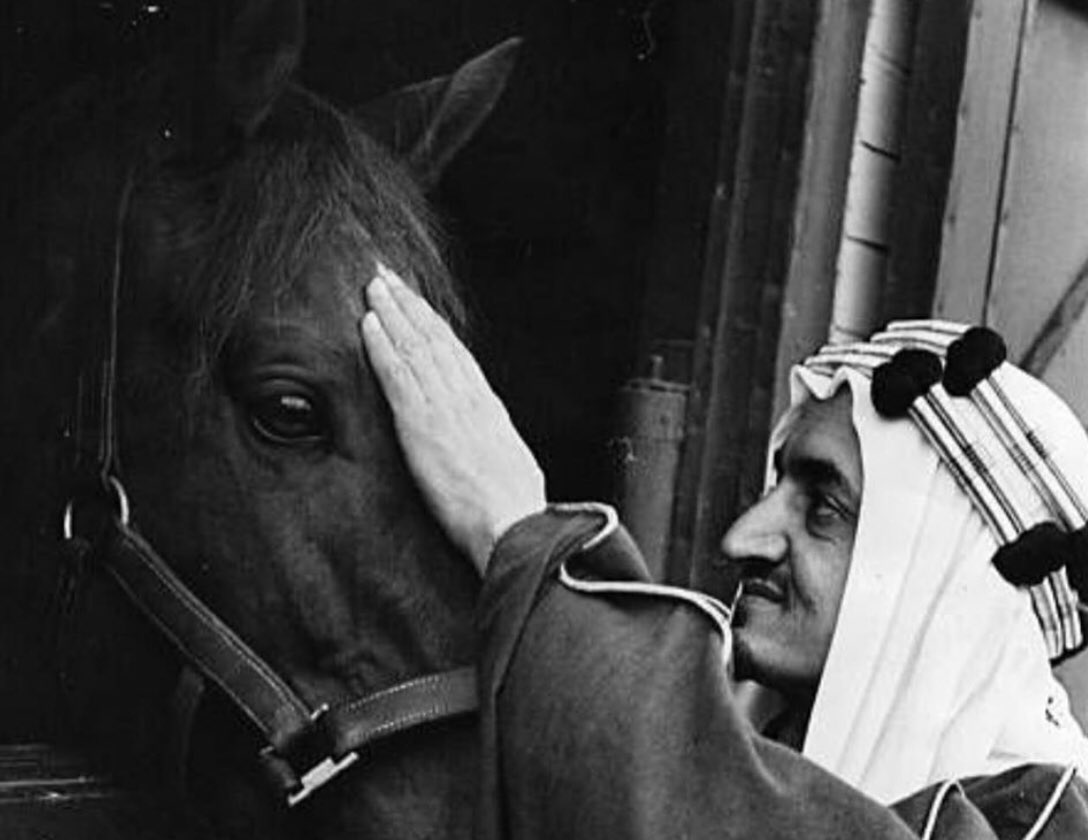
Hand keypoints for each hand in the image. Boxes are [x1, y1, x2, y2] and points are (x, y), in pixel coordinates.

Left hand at [361, 266, 546, 573]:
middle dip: (409, 304)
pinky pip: (397, 376)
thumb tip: (485, 439)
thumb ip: (491, 443)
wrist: (512, 525)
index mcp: (488, 406)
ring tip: (374, 286)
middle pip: (433, 338)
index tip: (416, 302)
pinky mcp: (421, 426)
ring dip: (392, 312)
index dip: (432, 323)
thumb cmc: (515, 508)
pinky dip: (382, 346)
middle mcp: (467, 398)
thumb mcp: (511, 464)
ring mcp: (443, 408)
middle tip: (387, 275)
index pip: (456, 353)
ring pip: (414, 347)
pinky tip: (368, 324)